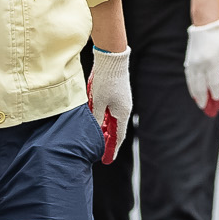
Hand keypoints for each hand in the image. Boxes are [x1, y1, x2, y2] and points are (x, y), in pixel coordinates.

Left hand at [87, 46, 132, 162]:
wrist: (112, 58)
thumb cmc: (106, 80)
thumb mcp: (97, 102)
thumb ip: (96, 117)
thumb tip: (94, 130)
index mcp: (122, 113)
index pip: (118, 136)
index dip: (112, 149)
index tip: (106, 160)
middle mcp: (124, 109)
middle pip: (115, 129)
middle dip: (107, 141)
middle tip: (99, 153)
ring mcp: (121, 101)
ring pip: (112, 120)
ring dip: (104, 130)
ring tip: (96, 140)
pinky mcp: (116, 94)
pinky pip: (110, 111)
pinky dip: (104, 119)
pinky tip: (96, 121)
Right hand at [184, 16, 218, 115]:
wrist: (206, 22)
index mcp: (212, 61)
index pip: (214, 83)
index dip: (217, 94)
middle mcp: (200, 64)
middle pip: (202, 87)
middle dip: (206, 100)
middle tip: (210, 111)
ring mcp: (193, 63)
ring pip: (194, 84)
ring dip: (198, 96)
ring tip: (202, 106)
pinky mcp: (189, 61)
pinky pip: (189, 78)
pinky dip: (192, 87)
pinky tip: (195, 93)